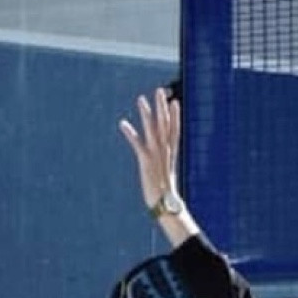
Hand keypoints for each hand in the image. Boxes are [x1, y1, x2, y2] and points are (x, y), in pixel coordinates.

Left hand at [118, 88, 195, 235]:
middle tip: (159, 91)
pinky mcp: (146, 162)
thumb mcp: (166, 180)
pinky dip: (130, 133)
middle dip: (162, 107)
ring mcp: (156, 156)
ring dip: (147, 114)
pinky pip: (137, 144)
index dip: (174, 115)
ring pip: (152, 130)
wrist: (166, 207)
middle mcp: (165, 152)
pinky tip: (123, 123)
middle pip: (165, 125)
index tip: (173, 101)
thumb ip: (165, 172)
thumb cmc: (167, 197)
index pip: (174, 130)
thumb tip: (165, 175)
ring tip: (141, 99)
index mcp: (170, 155)